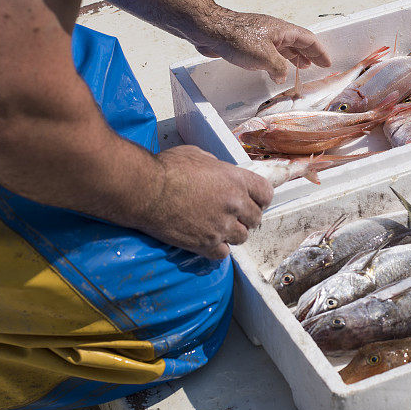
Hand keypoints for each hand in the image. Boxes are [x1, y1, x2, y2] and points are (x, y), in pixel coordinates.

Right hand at [142, 145, 272, 259]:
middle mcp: (234, 204)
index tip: (253, 201)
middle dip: (246, 217)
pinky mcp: (206, 244)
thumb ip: (217, 166)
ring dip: (232, 234)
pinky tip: (207, 241)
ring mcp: (221, 226)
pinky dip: (217, 249)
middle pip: (256, 218)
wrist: (144, 190)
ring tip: (217, 228)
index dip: (260, 198)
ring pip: (241, 238)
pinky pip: (223, 254)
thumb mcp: (198, 155)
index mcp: (236, 180)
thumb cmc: (167, 168)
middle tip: (232, 216)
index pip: (266, 193)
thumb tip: (220, 172)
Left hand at [193, 8, 331, 83]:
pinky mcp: (250, 42)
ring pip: (284, 47)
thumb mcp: (265, 57)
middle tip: (319, 66)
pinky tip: (276, 70)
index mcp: (283, 31)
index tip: (327, 62)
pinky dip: (279, 61)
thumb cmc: (238, 39)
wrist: (210, 30)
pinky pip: (271, 52)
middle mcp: (275, 32)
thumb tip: (283, 76)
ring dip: (294, 58)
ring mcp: (262, 36)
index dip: (319, 51)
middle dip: (310, 54)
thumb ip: (279, 68)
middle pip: (298, 42)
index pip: (308, 39)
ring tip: (302, 68)